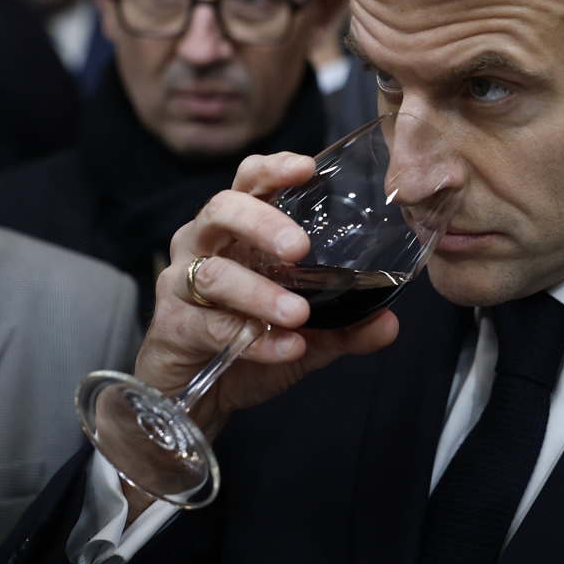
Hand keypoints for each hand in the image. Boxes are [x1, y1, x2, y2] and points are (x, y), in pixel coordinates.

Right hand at [136, 151, 400, 440]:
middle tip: (300, 248)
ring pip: (214, 273)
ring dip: (260, 294)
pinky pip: (212, 327)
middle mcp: (203, 245)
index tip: (306, 168)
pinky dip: (254, 341)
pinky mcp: (173, 325)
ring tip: (298, 314)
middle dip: (262, 223)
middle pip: (221, 211)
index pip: (248, 183)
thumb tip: (390, 323)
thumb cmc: (247, 343)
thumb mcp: (307, 335)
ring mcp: (181, 283)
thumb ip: (346, 327)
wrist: (194, 395)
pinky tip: (286, 349)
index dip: (272, 170)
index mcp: (236, 231)